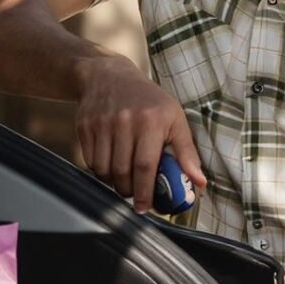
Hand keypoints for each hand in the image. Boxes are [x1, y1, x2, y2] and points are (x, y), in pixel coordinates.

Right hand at [75, 57, 205, 213]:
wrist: (108, 76)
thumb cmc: (148, 100)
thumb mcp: (174, 118)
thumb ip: (187, 152)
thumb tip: (199, 183)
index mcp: (150, 121)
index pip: (145, 166)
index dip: (145, 192)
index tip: (145, 207)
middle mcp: (124, 122)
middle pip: (122, 172)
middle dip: (129, 191)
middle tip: (135, 195)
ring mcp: (101, 124)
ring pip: (104, 170)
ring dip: (113, 183)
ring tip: (123, 180)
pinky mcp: (85, 127)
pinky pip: (90, 161)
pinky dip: (99, 170)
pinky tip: (109, 165)